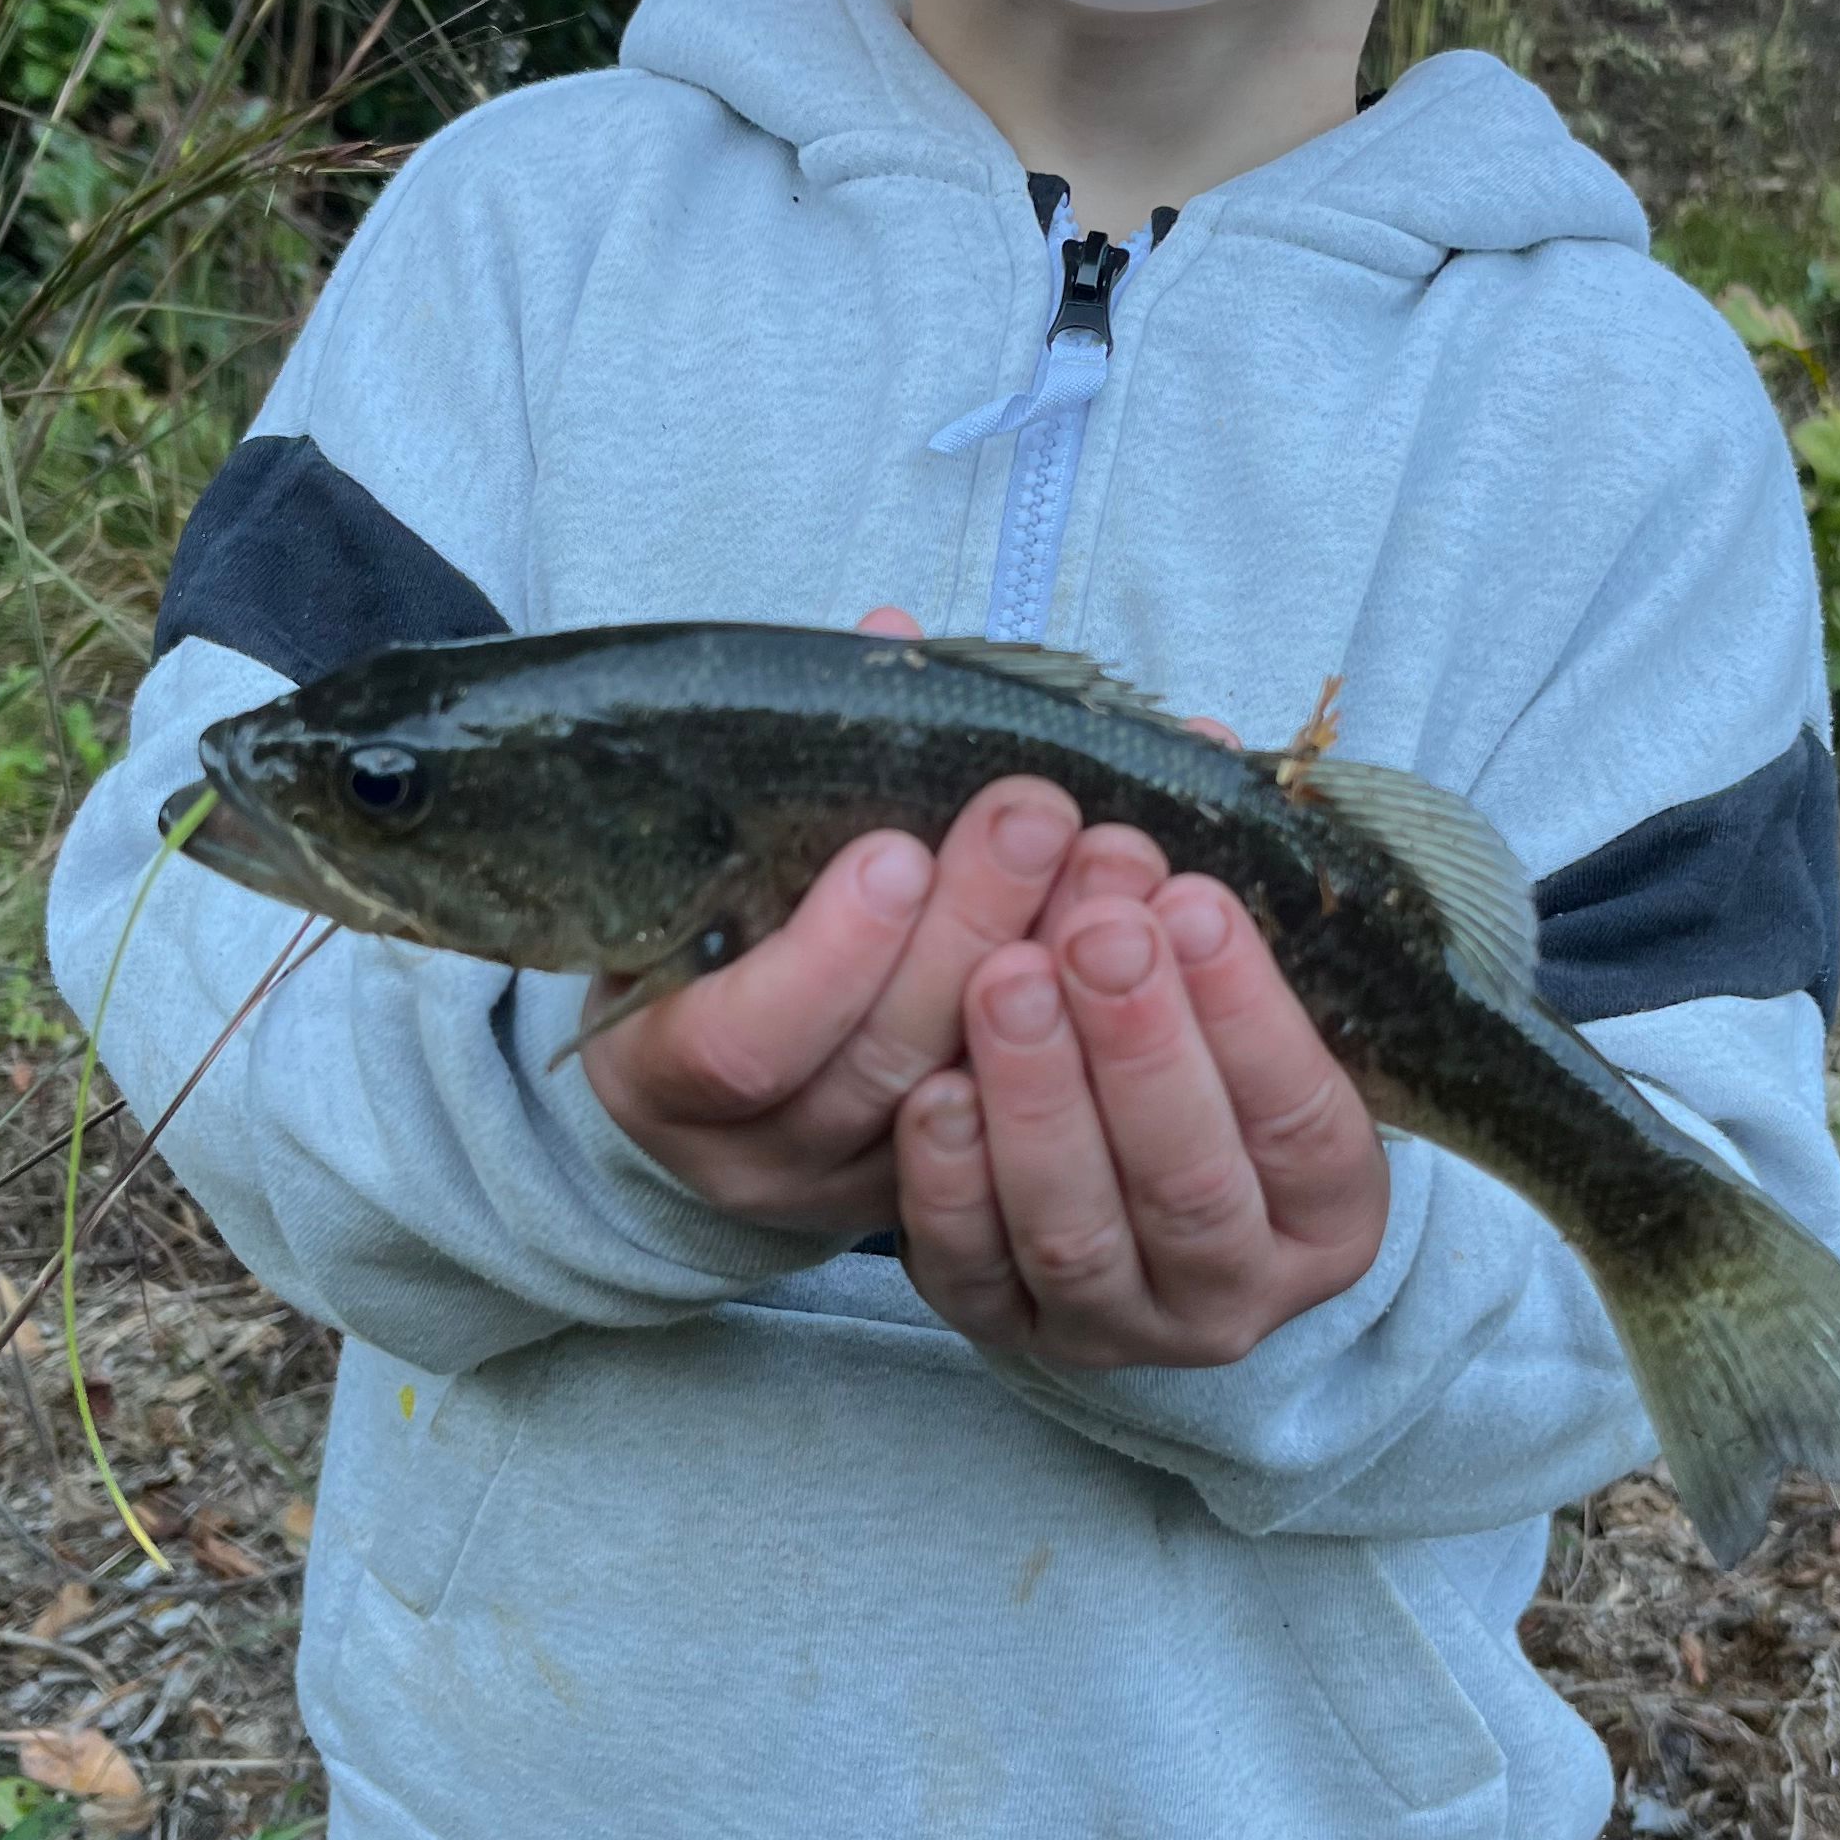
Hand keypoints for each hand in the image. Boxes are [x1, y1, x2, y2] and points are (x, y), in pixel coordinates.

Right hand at [578, 609, 1169, 1233]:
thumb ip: (789, 763)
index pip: (738, 1047)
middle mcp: (760, 1157)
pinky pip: (1043, 1115)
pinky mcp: (973, 1204)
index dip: (824, 957)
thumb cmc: (717, 931)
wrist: (736, 1068)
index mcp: (663, 1075)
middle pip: (880, 1065)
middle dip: (971, 931)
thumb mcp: (713, 855)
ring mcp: (869, 1190)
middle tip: (1039, 811)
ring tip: (1120, 852)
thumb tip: (891, 635)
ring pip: (979, 1101)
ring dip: (1056, 968)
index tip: (894, 851)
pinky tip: (1176, 917)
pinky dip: (1111, 1015)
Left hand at [893, 872, 1391, 1367]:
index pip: (1301, 1126)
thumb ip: (1191, 961)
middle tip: (1096, 932)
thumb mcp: (1233, 1025)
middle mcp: (1229, 1296)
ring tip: (1006, 980)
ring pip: (1076, 1234)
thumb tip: (1124, 870)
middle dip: (1139, 1049)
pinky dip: (949, 1182)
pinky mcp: (1005, 1329)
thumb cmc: (1199, 1078)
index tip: (1193, 904)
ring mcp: (1114, 1328)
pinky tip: (931, 1092)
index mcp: (1325, 1221)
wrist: (1124, 1207)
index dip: (1247, 1016)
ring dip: (1038, 1101)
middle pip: (1189, 1187)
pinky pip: (972, 1269)